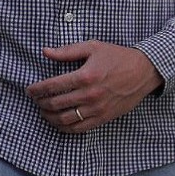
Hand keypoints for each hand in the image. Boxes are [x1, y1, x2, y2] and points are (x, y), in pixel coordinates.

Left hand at [26, 41, 161, 133]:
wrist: (144, 72)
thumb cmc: (118, 57)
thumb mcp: (93, 47)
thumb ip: (67, 51)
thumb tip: (45, 52)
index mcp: (85, 76)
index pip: (52, 86)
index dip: (37, 89)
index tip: (30, 90)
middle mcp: (89, 95)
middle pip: (55, 104)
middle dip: (40, 103)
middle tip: (36, 100)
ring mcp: (96, 108)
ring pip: (64, 119)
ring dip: (49, 117)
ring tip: (44, 112)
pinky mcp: (103, 117)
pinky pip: (79, 128)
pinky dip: (65, 128)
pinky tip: (59, 122)